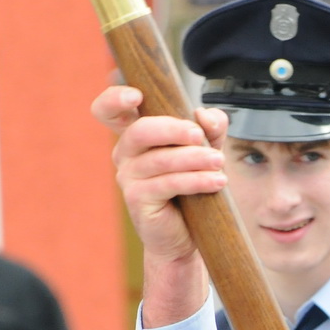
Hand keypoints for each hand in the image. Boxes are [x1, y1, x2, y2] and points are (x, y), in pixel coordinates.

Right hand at [91, 85, 230, 325]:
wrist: (188, 234)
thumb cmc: (193, 186)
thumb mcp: (206, 150)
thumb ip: (210, 128)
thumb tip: (205, 115)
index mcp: (136, 135)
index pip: (109, 110)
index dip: (115, 98)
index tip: (136, 96)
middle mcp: (125, 153)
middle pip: (140, 131)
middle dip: (173, 129)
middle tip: (200, 136)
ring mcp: (127, 177)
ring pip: (159, 159)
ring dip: (194, 158)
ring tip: (219, 163)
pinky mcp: (137, 199)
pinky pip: (167, 184)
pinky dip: (195, 180)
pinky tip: (217, 182)